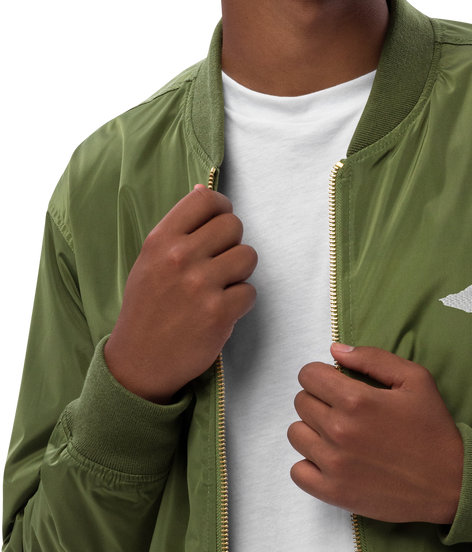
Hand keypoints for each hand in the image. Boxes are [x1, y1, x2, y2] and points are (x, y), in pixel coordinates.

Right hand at [105, 184, 257, 403]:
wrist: (139, 361)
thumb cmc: (148, 307)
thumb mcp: (150, 260)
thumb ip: (179, 228)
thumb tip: (203, 190)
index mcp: (160, 240)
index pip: (206, 200)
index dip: (221, 209)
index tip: (219, 224)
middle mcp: (180, 258)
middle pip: (234, 226)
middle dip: (232, 243)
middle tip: (218, 263)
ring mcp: (200, 285)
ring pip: (248, 256)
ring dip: (240, 272)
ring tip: (220, 286)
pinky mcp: (219, 313)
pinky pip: (250, 291)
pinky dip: (241, 302)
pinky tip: (221, 309)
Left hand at [287, 343, 463, 523]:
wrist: (450, 482)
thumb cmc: (432, 429)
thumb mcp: (414, 379)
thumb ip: (372, 358)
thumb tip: (336, 350)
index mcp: (356, 400)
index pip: (308, 375)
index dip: (322, 374)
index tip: (337, 383)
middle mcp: (339, 431)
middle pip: (301, 402)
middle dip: (319, 398)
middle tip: (345, 408)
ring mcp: (333, 464)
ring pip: (296, 433)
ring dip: (313, 429)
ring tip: (338, 433)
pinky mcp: (333, 492)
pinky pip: (297, 471)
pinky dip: (309, 463)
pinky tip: (332, 458)